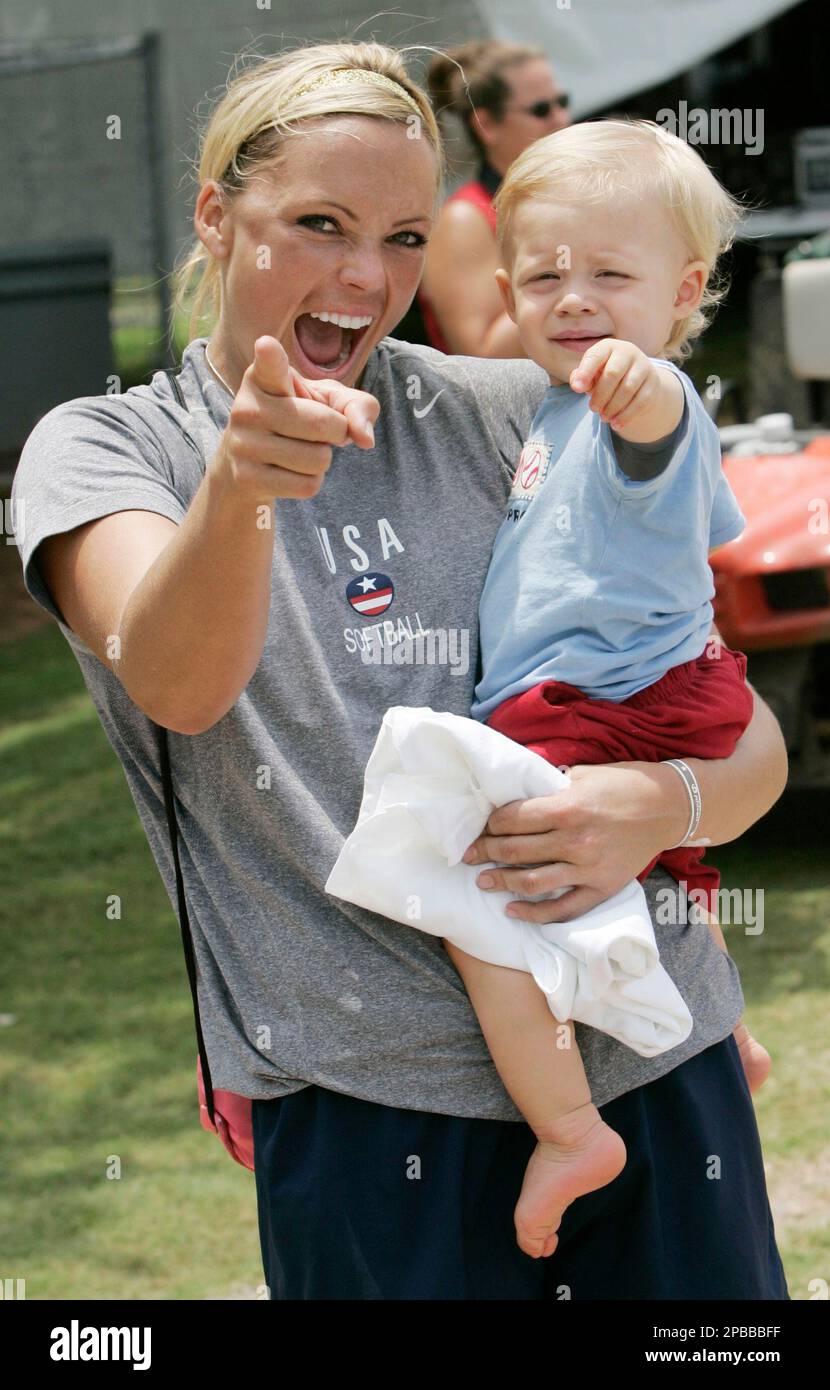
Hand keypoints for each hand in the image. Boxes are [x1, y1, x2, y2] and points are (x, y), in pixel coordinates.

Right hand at [211, 335, 378, 502]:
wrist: (248, 464)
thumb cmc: (297, 420)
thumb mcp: (328, 401)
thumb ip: (357, 406)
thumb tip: (365, 438)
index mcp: (264, 377)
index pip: (270, 365)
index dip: (271, 355)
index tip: (267, 345)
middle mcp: (247, 407)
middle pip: (324, 424)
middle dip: (336, 432)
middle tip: (318, 431)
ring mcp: (243, 444)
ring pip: (318, 460)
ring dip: (322, 460)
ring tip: (300, 450)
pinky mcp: (246, 478)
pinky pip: (308, 486)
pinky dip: (312, 482)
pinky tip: (291, 471)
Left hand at [461, 761, 688, 922]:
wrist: (669, 806)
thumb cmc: (624, 784)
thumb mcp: (583, 774)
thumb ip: (550, 786)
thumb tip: (518, 793)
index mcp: (568, 806)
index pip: (513, 819)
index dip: (490, 825)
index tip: (477, 829)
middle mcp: (575, 840)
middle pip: (516, 850)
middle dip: (485, 853)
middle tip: (467, 856)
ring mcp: (589, 867)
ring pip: (533, 882)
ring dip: (502, 882)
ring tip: (482, 881)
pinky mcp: (603, 888)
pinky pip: (565, 909)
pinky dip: (536, 914)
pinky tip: (513, 911)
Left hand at [569, 338, 662, 430]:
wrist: (637, 379)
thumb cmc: (606, 376)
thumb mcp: (592, 374)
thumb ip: (580, 377)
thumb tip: (576, 384)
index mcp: (608, 347)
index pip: (595, 356)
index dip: (585, 372)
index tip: (577, 389)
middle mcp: (628, 352)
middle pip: (613, 374)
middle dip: (600, 395)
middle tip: (593, 409)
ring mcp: (643, 366)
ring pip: (628, 389)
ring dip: (613, 407)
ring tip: (603, 417)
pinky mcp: (653, 382)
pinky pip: (640, 401)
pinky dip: (626, 415)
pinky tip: (616, 424)